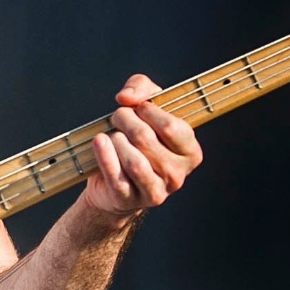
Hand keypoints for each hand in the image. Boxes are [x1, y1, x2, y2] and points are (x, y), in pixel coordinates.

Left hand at [82, 73, 202, 216]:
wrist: (112, 179)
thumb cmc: (135, 139)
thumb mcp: (145, 106)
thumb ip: (142, 88)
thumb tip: (127, 97)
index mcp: (190, 151)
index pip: (171, 126)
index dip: (148, 111)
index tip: (137, 108)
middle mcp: (177, 175)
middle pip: (145, 139)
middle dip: (124, 120)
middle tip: (117, 118)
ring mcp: (156, 191)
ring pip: (133, 161)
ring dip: (115, 140)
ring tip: (111, 135)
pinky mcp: (130, 201)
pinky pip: (116, 176)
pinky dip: (104, 155)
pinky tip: (99, 142)